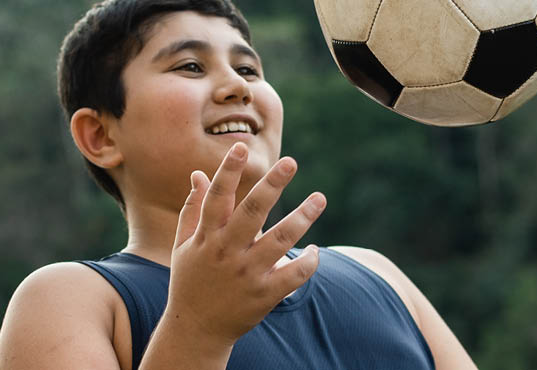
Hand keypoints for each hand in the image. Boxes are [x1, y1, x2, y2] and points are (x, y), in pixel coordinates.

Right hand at [165, 142, 325, 345]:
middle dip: (272, 185)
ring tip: (319, 198)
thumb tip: (197, 173)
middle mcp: (226, 253)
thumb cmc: (190, 280)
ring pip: (279, 240)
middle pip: (252, 212)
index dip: (227, 171)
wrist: (196, 329)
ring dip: (302, 218)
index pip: (216, 198)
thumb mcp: (184, 245)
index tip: (241, 147)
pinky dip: (307, 261)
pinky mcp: (264, 295)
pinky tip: (313, 249)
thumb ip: (192, 208)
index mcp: (206, 238)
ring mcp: (246, 274)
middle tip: (291, 162)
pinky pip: (293, 275)